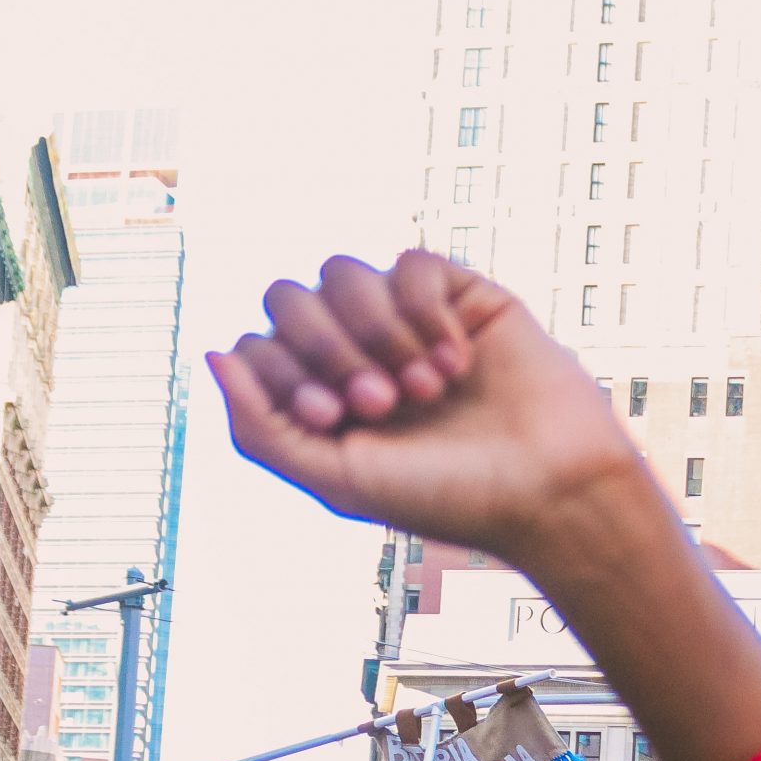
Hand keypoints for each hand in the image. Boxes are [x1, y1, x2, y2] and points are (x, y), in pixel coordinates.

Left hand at [209, 252, 645, 572]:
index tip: (336, 415)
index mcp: (321, 397)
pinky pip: (411, 263)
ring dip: (379, 332)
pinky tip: (458, 360)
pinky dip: (425, 311)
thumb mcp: (336, 480)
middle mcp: (357, 353)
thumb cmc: (447, 497)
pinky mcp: (460, 296)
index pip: (258, 345)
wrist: (547, 491)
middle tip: (382, 401)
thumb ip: (260, 428)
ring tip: (427, 388)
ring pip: (344, 272)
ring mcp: (407, 321)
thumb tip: (213, 353)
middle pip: (289, 298)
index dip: (285, 370)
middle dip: (328, 347)